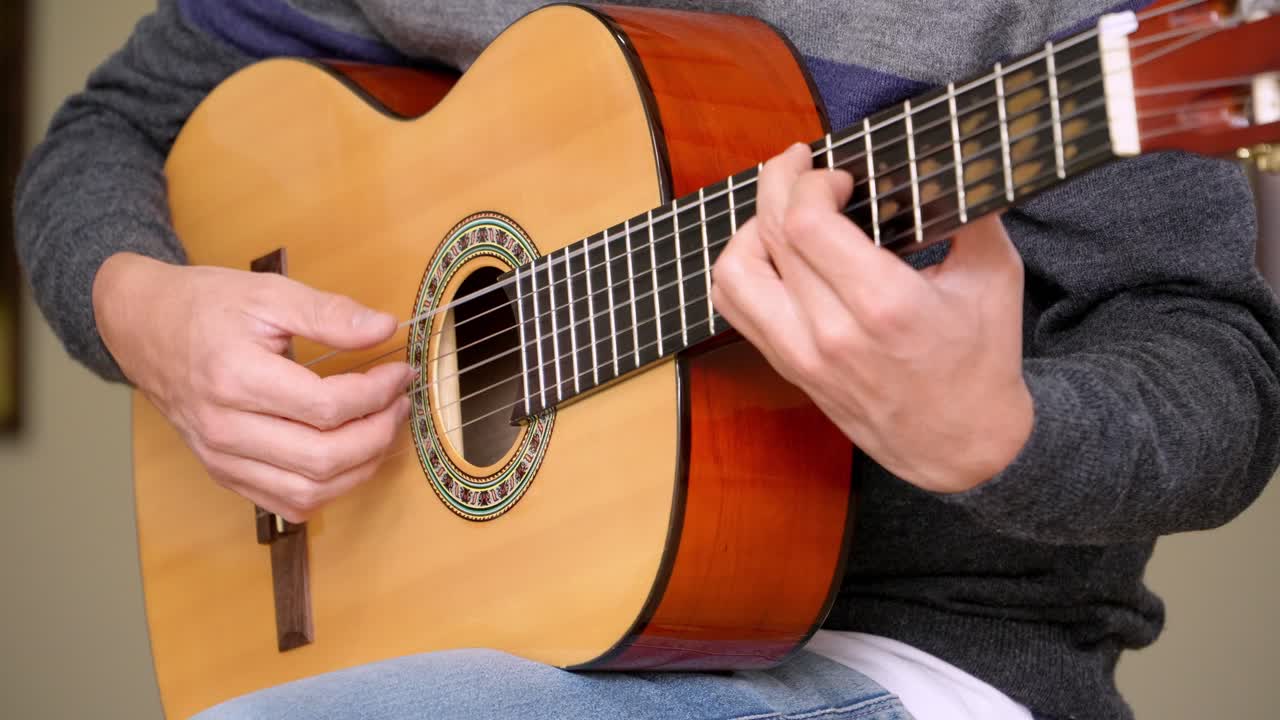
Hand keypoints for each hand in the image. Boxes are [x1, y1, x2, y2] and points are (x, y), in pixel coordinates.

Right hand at [94, 252, 413, 520]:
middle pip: (323, 458)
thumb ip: (328, 312)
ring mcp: (222, 458)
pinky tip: (348, 459)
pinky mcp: (224, 473)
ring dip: (360, 468)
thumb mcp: (268, 293)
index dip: (377, 393)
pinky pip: (286, 504)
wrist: (143, 327)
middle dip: (377, 434)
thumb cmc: (204, 306)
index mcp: (236, 378)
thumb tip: (383, 328)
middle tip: (399, 405)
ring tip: (381, 431)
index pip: (327, 407)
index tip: (399, 373)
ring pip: (309, 492)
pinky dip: (327, 490)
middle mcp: (225, 428)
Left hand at [711, 144, 1032, 493]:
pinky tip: (772, 252)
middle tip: (799, 162)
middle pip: (768, 237)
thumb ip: (969, 209)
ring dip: (749, 228)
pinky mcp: (790, 369)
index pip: (805, 225)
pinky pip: (736, 309)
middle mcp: (831, 333)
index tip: (837, 174)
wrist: (961, 447)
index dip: (809, 183)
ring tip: (780, 210)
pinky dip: (743, 269)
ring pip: (734, 274)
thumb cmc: (981, 360)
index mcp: (883, 305)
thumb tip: (941, 155)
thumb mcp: (994, 275)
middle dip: (777, 183)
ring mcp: (802, 355)